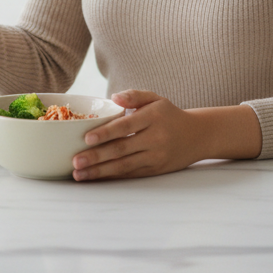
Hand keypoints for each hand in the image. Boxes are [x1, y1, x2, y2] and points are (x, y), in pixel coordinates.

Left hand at [72, 90, 203, 180]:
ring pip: (124, 166)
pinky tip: (96, 178)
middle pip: (122, 149)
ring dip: (100, 171)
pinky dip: (113, 177)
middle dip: (96, 157)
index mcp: (152, 118)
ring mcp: (156, 157)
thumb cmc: (169, 114)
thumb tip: (113, 97)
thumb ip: (133, 95)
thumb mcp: (154, 98)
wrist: (197, 136)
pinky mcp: (156, 170)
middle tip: (75, 162)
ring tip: (80, 174)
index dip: (105, 133)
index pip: (125, 126)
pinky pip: (131, 174)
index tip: (86, 138)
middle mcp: (155, 139)